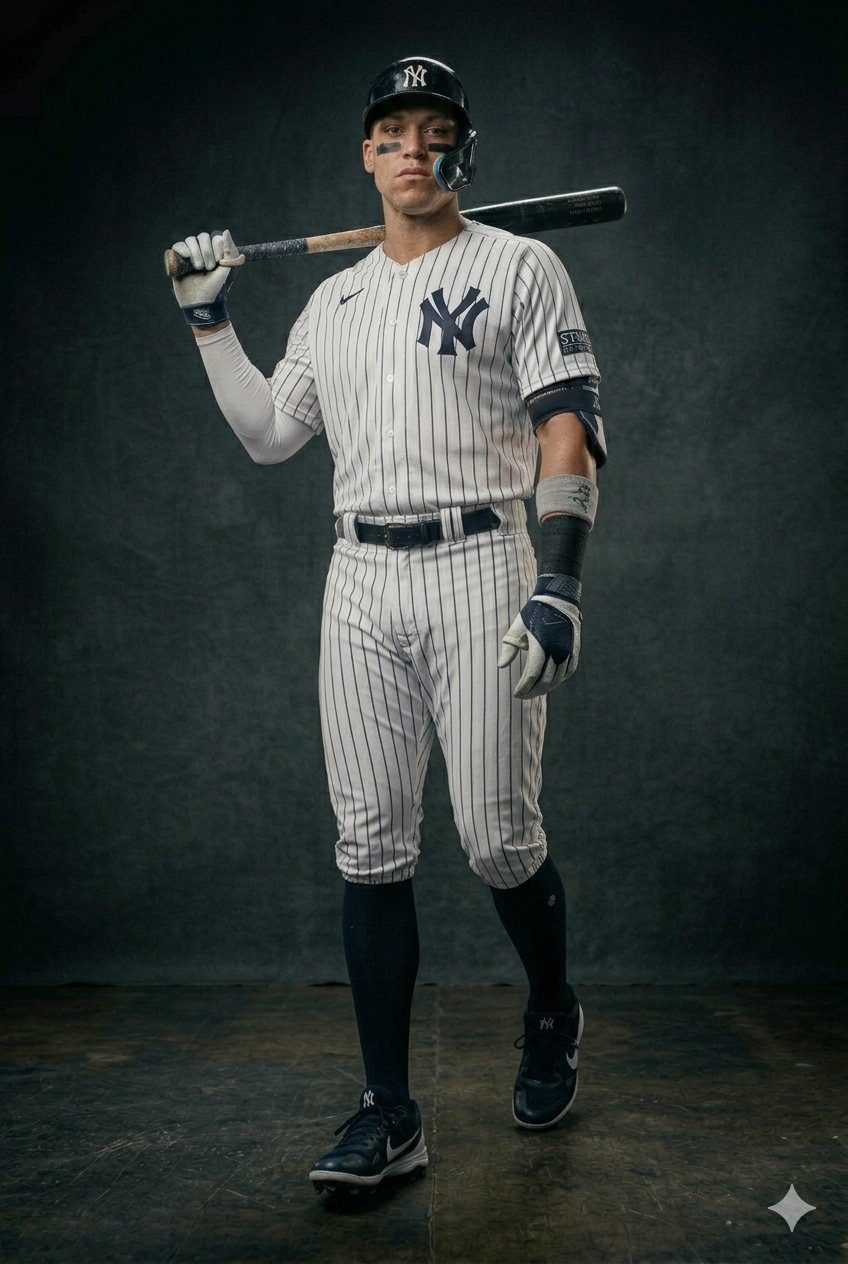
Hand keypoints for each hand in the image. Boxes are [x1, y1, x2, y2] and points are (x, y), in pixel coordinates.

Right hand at [170, 229, 243, 324]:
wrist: (201, 303)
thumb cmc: (217, 288)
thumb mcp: (227, 268)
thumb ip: (229, 250)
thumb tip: (226, 231)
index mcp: (216, 253)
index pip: (215, 238)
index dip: (217, 247)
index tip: (219, 262)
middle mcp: (203, 252)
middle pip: (203, 237)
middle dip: (207, 251)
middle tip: (209, 268)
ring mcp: (190, 255)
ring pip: (190, 240)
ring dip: (196, 252)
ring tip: (198, 268)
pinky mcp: (178, 260)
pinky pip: (178, 245)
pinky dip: (182, 248)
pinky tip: (186, 257)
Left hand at [498, 574, 581, 698]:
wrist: (559, 598)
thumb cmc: (533, 613)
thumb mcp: (516, 628)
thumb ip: (508, 648)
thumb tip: (501, 667)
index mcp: (541, 645)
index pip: (532, 675)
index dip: (523, 688)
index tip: (516, 694)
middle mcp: (557, 650)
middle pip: (545, 681)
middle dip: (533, 692)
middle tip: (523, 695)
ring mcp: (568, 651)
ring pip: (558, 679)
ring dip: (545, 688)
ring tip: (534, 691)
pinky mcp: (575, 650)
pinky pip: (568, 671)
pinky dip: (558, 680)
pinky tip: (549, 683)